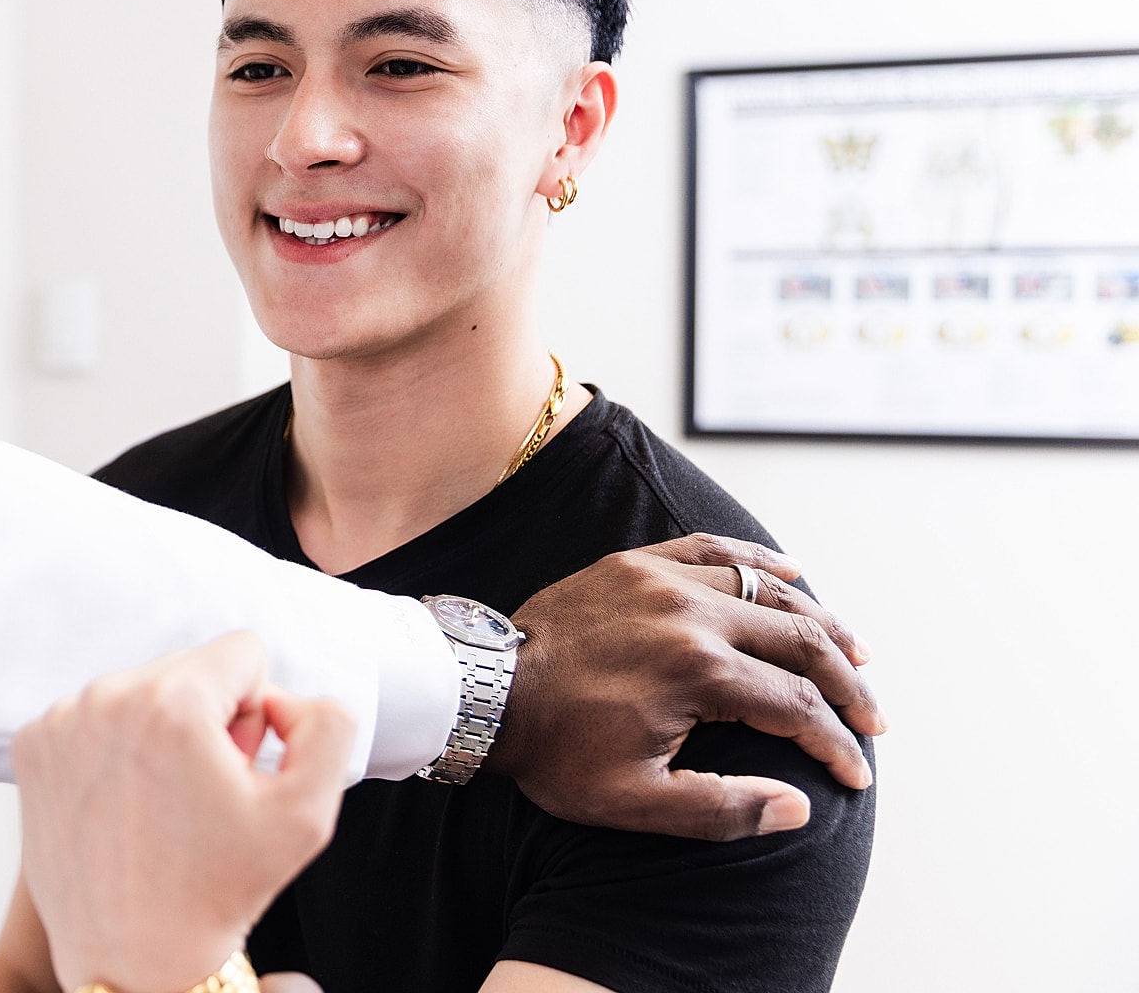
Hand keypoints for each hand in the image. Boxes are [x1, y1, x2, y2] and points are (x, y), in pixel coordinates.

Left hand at [11, 633, 354, 992]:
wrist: (134, 960)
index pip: (243, 652)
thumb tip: (284, 697)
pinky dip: (115, 751)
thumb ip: (328, 725)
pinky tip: (125, 806)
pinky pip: (96, 716)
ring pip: (142, 690)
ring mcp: (61, 723)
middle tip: (204, 792)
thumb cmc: (216, 894)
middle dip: (209, 719)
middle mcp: (106, 699)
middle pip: (190, 667)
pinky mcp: (33, 747)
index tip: (238, 765)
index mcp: (172, 703)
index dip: (258, 712)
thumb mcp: (309, 813)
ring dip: (161, 733)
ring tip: (165, 803)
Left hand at [484, 534, 884, 841]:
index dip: (836, 743)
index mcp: (698, 673)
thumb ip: (722, 808)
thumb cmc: (555, 754)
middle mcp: (691, 615)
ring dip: (818, 622)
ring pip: (767, 590)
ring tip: (855, 654)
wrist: (484, 693)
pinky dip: (759, 560)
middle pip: (800, 642)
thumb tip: (801, 806)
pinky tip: (794, 573)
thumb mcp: (634, 802)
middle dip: (848, 684)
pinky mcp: (633, 564)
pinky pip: (712, 548)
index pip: (798, 708)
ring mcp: (661, 581)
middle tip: (871, 717)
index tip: (855, 772)